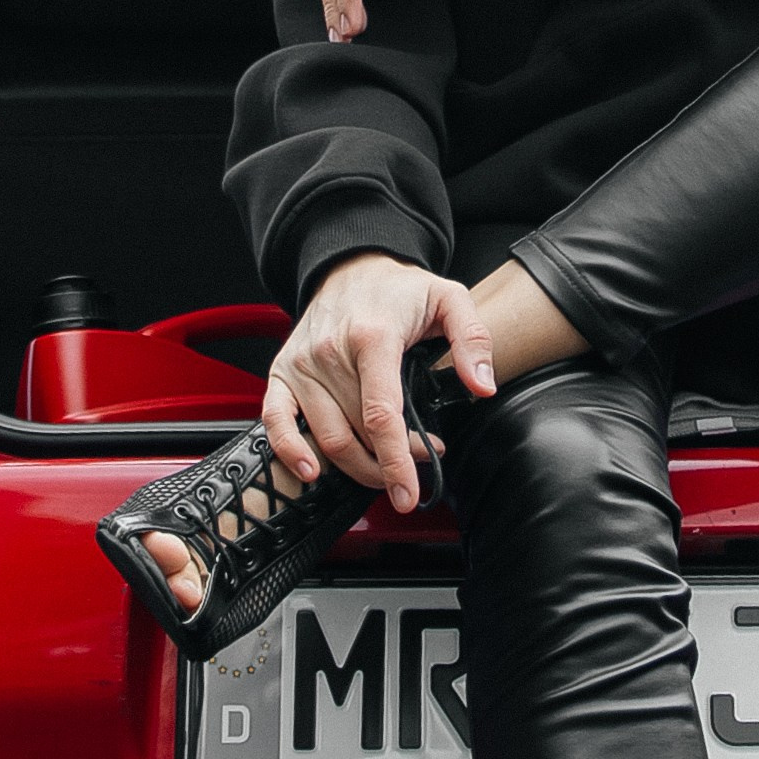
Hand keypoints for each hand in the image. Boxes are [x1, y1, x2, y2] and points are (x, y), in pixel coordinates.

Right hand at [264, 251, 494, 511]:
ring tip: (385, 464)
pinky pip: (276, 419)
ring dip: (357, 465)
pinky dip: (289, 450)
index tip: (408, 491)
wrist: (352, 267)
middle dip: (390, 461)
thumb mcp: (449, 299)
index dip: (395, 459)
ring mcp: (302, 365)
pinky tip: (311, 471)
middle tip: (418, 458)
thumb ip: (473, 339)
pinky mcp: (283, 372)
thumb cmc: (400, 290)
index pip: (381, 413)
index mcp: (372, 337)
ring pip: (325, 437)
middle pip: (356, 433)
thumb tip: (482, 385)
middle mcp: (330, 353)